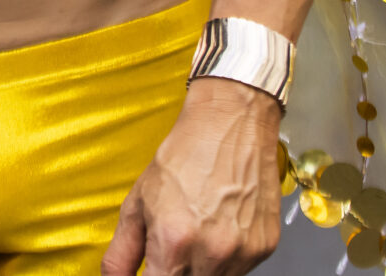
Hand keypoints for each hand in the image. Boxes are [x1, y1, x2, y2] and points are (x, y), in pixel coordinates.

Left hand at [101, 79, 282, 275]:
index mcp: (173, 243)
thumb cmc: (186, 155)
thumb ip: (121, 253)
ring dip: (200, 268)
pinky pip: (239, 270)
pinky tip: (219, 227)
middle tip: (173, 244)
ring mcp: (242, 254)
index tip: (151, 270)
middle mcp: (211, 254)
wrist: (231, 125)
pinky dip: (225, 259)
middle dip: (174, 272)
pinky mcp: (264, 248)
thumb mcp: (137, 202)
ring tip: (197, 230)